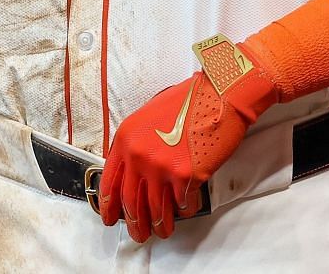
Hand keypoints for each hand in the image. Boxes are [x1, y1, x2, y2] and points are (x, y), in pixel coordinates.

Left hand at [98, 40, 280, 242]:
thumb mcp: (149, 116)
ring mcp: (161, 167)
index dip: (108, 206)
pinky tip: (186, 209)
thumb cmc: (189, 101)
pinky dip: (185, 211)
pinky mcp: (185, 177)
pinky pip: (182, 205)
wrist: (220, 94)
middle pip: (131, 202)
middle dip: (135, 224)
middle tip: (138, 234)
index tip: (110, 218)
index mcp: (126, 138)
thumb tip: (134, 174)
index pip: (110, 181)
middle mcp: (139, 155)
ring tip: (162, 231)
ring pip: (155, 210)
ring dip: (159, 226)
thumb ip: (137, 144)